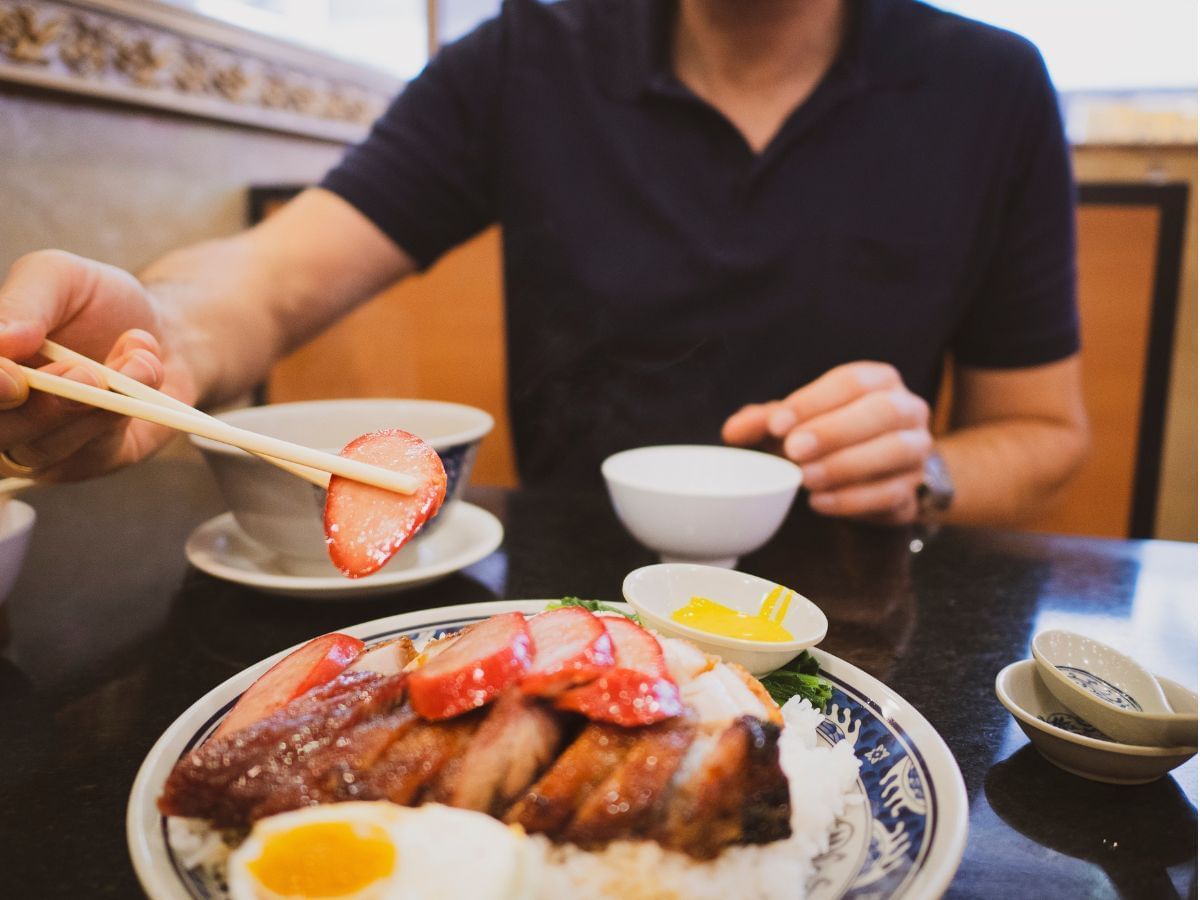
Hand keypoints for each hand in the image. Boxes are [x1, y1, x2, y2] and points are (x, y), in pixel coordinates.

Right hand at [0, 250, 193, 480]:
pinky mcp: (87, 461)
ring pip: (42, 449)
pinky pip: (90, 456)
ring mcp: (39, 442)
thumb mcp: (61, 276)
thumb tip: (1, 340)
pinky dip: (120, 415)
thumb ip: (24, 301)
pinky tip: (146, 370)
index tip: (13, 377)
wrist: (166, 330)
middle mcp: (1, 411)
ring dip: (94, 407)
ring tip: (136, 362)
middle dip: (41, 407)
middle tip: (86, 372)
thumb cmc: (99, 303)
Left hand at [722, 361, 932, 524]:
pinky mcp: (918, 488)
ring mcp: (919, 449)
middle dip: (834, 431)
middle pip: (882, 411)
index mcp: (880, 381)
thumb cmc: (834, 434)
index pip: (851, 381)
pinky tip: (820, 503)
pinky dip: (853, 499)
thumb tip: (733, 431)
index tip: (777, 424)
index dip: (813, 402)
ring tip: (806, 479)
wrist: (882, 473)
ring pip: (895, 451)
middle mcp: (908, 409)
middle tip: (794, 451)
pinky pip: (893, 493)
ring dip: (846, 465)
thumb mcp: (798, 421)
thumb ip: (766, 421)